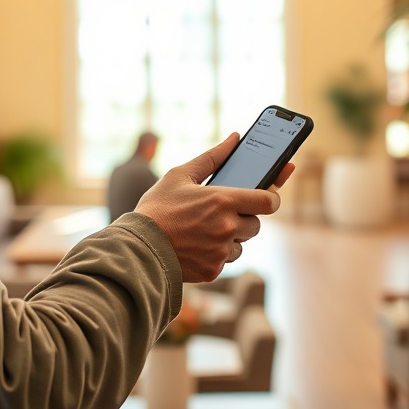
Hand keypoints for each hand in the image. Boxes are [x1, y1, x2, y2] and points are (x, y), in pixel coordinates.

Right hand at [135, 134, 291, 282]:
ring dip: (231, 238)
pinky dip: (216, 254)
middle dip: (244, 219)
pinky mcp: (214, 270)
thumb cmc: (157, 207)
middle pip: (256, 225)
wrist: (137, 248)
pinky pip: (226, 260)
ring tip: (202, 230)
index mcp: (222, 200)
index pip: (268, 201)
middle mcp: (226, 227)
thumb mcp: (180, 175)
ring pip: (241, 244)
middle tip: (220, 214)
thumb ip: (213, 157)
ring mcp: (221, 251)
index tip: (267, 197)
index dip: (271, 198)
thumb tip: (235, 138)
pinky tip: (195, 245)